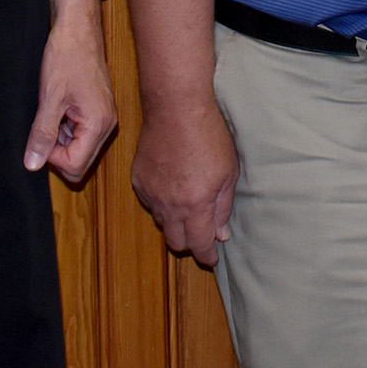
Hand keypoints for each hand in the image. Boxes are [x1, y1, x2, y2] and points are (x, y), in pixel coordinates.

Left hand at [26, 0, 117, 181]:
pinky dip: (64, 127)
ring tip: (54, 110)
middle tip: (46, 123)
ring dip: (60, 138)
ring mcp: (103, 117)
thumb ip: (42, 135)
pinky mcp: (97, 110)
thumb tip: (33, 165)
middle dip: (57, 151)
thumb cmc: (67, 56)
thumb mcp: (50, 98)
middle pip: (79, 162)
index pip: (75, 166)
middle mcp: (107, 124)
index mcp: (99, 123)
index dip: (52, 157)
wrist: (78, 28)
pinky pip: (79, 133)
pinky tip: (59, 106)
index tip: (42, 135)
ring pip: (78, 148)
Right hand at [130, 98, 238, 267]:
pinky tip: (173, 187)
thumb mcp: (228, 172)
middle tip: (202, 234)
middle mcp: (170, 205)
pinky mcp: (139, 181)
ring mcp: (151, 194)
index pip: (200, 244)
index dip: (207, 256)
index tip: (212, 258)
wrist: (176, 109)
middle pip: (176, 242)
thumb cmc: (209, 135)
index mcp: (196, 205)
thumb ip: (223, 207)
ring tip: (189, 206)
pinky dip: (162, 203)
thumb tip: (221, 234)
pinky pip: (150, 203)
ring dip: (176, 222)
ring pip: (162, 223)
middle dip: (190, 243)